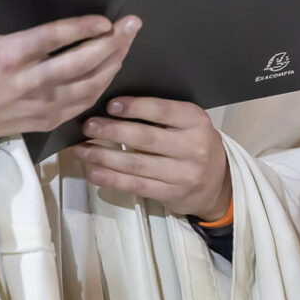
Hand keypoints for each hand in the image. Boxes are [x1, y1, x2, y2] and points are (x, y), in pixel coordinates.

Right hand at [0, 0, 137, 138]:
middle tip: (131, 26)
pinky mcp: (46, 120)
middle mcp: (28, 82)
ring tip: (127, 44)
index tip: (105, 21)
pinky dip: (101, 87)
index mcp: (9, 56)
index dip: (82, 29)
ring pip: (87, 86)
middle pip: (79, 64)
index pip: (52, 39)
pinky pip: (82, 104)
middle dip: (111, 44)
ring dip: (112, 64)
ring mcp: (40, 104)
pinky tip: (111, 70)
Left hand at [72, 97, 232, 221]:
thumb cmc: (193, 143)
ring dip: (104, 156)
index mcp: (196, 121)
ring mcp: (184, 174)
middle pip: (146, 138)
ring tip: (81, 150)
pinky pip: (137, 186)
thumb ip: (161, 115)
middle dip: (113, 131)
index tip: (109, 105)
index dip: (135, 107)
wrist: (217, 183)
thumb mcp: (187, 124)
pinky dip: (112, 179)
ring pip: (137, 164)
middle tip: (87, 126)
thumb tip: (114, 107)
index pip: (163, 110)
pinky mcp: (172, 194)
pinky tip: (94, 172)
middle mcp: (193, 147)